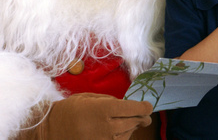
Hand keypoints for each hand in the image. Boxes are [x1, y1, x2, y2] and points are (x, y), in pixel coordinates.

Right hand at [19, 93, 152, 139]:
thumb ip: (109, 101)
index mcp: (104, 109)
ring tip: (132, 122)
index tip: (149, 106)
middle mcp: (106, 126)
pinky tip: (122, 132)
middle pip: (132, 122)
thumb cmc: (71, 109)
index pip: (131, 108)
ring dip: (132, 128)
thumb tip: (126, 105)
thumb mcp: (90, 98)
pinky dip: (123, 137)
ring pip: (127, 135)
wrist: (52, 130)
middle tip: (145, 116)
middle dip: (141, 118)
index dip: (143, 108)